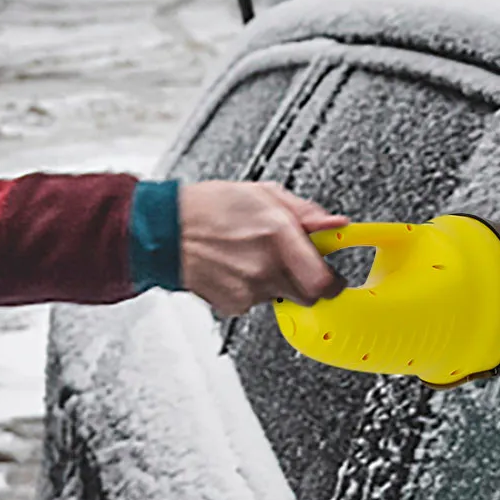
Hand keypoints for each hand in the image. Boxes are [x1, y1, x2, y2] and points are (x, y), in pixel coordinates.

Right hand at [179, 181, 349, 316]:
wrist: (165, 231)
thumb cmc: (209, 208)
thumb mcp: (263, 194)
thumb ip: (306, 211)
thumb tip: (334, 224)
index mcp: (278, 235)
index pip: (325, 281)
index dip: (333, 281)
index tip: (332, 274)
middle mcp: (265, 267)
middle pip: (308, 294)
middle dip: (306, 281)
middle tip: (291, 263)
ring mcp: (249, 290)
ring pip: (280, 297)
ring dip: (275, 281)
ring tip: (251, 257)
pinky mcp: (233, 305)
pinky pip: (255, 302)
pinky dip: (250, 288)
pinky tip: (235, 268)